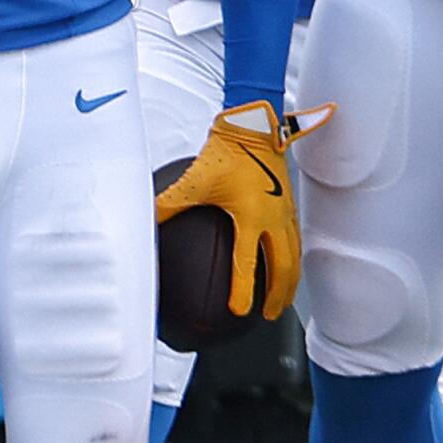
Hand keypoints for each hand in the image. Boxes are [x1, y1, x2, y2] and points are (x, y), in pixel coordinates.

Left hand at [155, 100, 332, 319]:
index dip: (244, 290)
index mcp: (250, 215)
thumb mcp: (194, 180)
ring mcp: (285, 212)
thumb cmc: (225, 151)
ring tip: (282, 301)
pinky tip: (285, 268)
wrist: (252, 126)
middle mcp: (273, 217)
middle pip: (282, 268)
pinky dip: (293, 260)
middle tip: (267, 316)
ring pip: (294, 257)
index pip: (247, 262)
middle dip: (276, 296)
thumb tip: (147, 221)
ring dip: (290, 283)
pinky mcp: (289, 205)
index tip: (240, 312)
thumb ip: (170, 203)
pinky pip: (295, 241)